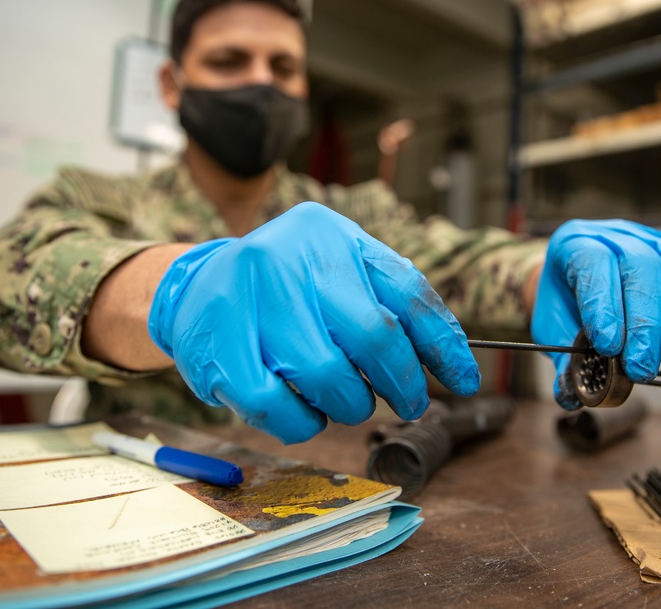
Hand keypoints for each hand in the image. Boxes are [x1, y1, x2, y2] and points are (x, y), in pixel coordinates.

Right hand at [148, 202, 479, 442]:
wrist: (194, 286)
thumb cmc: (288, 285)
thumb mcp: (341, 269)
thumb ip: (393, 301)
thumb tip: (456, 362)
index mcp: (330, 236)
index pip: (407, 291)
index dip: (444, 344)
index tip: (466, 380)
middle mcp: (288, 258)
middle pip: (373, 335)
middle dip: (402, 382)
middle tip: (409, 401)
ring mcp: (248, 300)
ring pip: (327, 376)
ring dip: (350, 404)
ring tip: (346, 400)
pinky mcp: (215, 347)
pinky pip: (276, 407)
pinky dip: (303, 423)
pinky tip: (307, 411)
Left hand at [530, 219, 660, 409]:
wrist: (574, 277)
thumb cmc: (567, 302)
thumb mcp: (553, 327)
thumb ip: (563, 360)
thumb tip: (571, 397)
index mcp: (575, 245)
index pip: (593, 264)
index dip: (603, 304)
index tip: (608, 345)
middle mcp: (616, 236)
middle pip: (640, 267)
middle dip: (645, 321)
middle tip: (644, 366)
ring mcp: (651, 240)